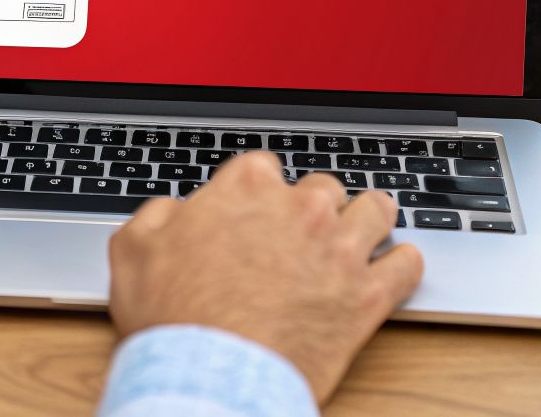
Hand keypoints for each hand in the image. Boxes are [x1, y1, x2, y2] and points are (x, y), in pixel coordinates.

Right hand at [107, 152, 423, 405]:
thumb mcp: (133, 249)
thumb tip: (175, 212)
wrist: (211, 374)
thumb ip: (158, 216)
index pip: (263, 167)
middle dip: (313, 206)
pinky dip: (402, 263)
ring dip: (367, 220)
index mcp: (245, 189)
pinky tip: (394, 266)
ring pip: (376, 211)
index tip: (255, 210)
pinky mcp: (367, 295)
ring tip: (362, 232)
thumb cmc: (174, 318)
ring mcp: (339, 249)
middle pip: (323, 186)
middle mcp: (300, 208)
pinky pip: (406, 264)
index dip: (258, 190)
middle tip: (302, 232)